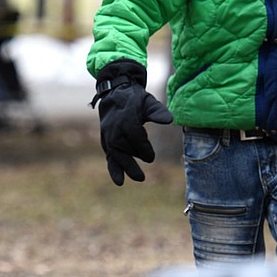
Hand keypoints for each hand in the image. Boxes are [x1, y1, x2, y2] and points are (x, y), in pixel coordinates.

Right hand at [92, 60, 173, 184]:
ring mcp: (109, 136)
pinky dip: (114, 169)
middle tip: (142, 177)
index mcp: (126, 119)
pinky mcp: (106, 141)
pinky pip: (109, 157)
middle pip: (124, 149)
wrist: (115, 94)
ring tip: (138, 177)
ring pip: (117, 154)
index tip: (151, 157)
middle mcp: (115, 129)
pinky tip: (119, 181)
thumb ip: (158, 111)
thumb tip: (170, 120)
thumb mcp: (148, 101)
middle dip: (133, 164)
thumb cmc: (135, 99)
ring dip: (126, 166)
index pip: (136, 138)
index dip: (144, 149)